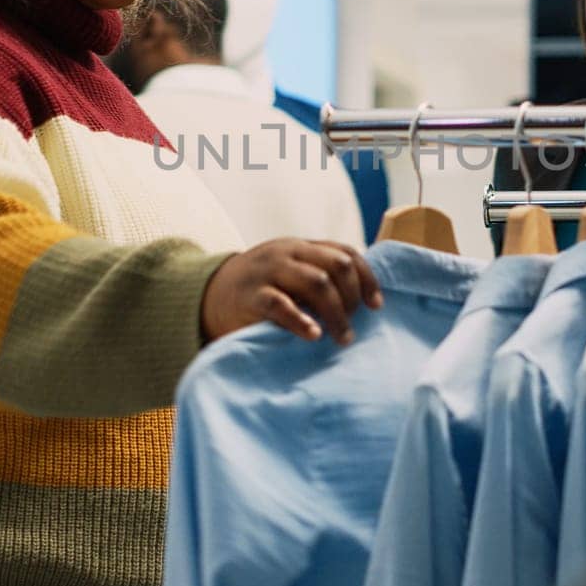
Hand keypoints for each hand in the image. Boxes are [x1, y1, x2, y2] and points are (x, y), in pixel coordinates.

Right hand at [202, 239, 382, 344]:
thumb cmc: (261, 288)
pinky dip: (301, 320)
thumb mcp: (290, 273)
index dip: (367, 278)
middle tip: (353, 325)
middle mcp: (288, 253)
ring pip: (316, 283)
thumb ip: (318, 277)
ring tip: (342, 338)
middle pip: (337, 266)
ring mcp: (269, 271)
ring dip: (336, 313)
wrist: (209, 293)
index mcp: (302, 247)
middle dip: (352, 296)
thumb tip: (363, 302)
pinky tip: (314, 335)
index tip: (376, 306)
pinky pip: (280, 304)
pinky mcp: (251, 295)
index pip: (346, 253)